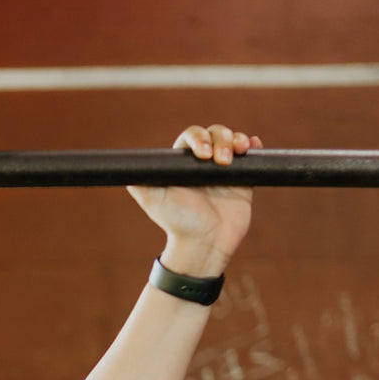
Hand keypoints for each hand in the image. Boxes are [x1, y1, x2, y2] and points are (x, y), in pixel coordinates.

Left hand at [126, 124, 262, 278]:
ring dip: (237, 140)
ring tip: (239, 152)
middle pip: (215, 134)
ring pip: (233, 141)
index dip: (199, 138)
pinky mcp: (242, 180)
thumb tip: (124, 168)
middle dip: (221, 138)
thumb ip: (141, 183)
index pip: (192, 136)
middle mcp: (203, 164)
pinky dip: (254, 146)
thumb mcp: (154, 202)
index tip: (203, 154)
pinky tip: (254, 145)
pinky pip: (250, 158)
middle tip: (221, 160)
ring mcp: (224, 171)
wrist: (204, 246)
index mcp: (183, 164)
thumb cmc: (177, 224)